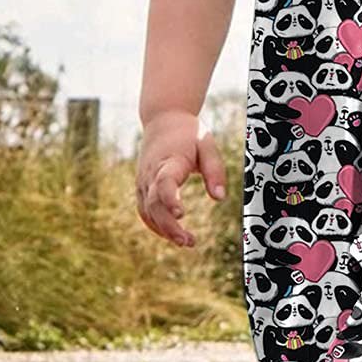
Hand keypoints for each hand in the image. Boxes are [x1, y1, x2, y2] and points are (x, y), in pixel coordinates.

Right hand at [135, 109, 226, 247]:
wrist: (163, 119)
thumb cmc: (189, 132)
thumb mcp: (207, 144)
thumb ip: (215, 170)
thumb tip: (219, 198)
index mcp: (169, 160)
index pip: (165, 182)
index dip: (170, 199)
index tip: (182, 214)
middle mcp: (151, 173)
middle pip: (154, 203)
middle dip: (169, 225)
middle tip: (189, 241)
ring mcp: (143, 181)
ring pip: (148, 211)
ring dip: (164, 229)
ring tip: (187, 242)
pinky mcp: (142, 187)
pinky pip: (145, 210)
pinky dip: (155, 225)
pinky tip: (172, 235)